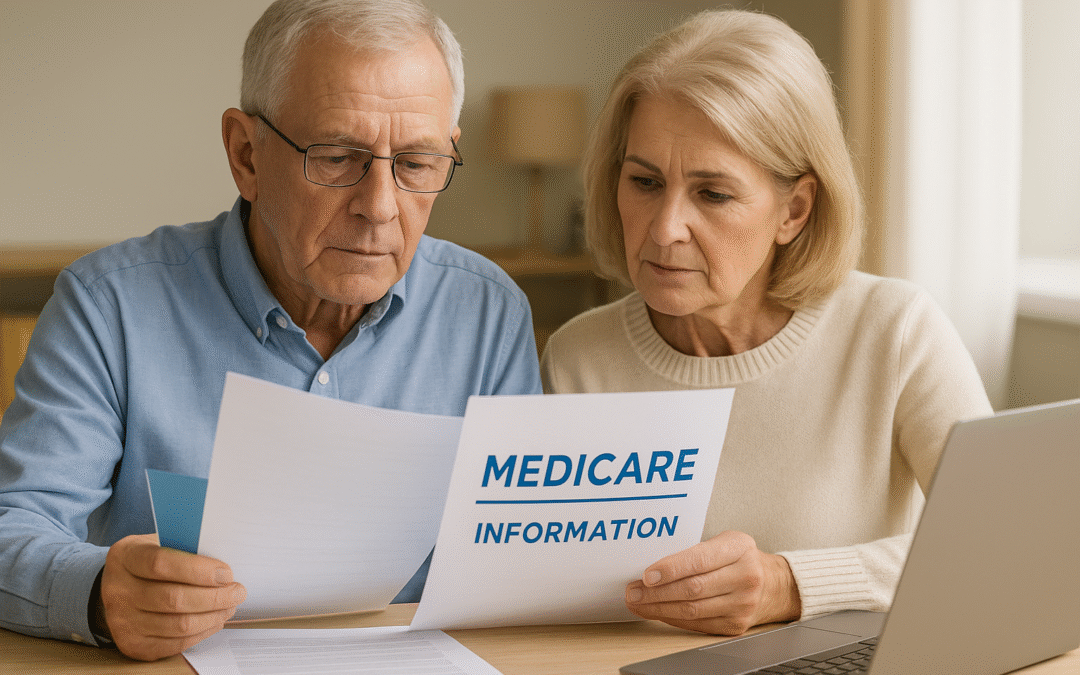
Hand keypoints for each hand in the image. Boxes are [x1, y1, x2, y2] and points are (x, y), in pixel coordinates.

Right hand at [97, 534, 246, 660]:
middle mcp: (117, 591)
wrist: (117, 588)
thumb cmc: (148, 562)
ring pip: (178, 625)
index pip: (161, 564)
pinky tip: (215, 620)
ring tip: (230, 606)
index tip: (226, 573)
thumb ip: (185, 547)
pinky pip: (176, 643)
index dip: (198, 570)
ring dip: (213, 616)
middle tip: (237, 591)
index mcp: (125, 557)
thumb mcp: (158, 542)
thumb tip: (224, 557)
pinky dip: (202, 632)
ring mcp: (122, 622)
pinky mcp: (133, 645)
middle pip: (173, 599)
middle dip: (215, 597)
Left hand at [625, 530, 800, 634]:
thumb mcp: (724, 542)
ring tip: (639, 603)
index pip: (700, 560)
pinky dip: (673, 618)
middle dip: (657, 592)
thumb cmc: (738, 558)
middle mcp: (744, 576)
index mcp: (739, 548)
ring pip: (692, 610)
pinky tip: (658, 612)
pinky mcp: (736, 624)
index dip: (670, 569)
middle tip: (633, 592)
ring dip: (659, 608)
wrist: (772, 584)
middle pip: (693, 589)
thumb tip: (652, 565)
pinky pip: (697, 624)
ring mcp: (742, 604)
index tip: (647, 575)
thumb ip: (694, 550)